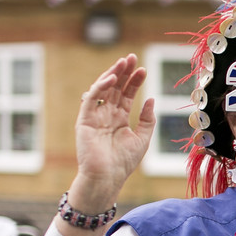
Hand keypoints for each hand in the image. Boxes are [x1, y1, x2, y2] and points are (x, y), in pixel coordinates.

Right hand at [69, 54, 153, 213]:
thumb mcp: (142, 138)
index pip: (126, 94)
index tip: (144, 70)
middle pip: (114, 87)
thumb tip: (150, 99)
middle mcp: (106, 114)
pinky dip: (100, 87)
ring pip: (102, 89)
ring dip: (112, 74)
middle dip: (123, 72)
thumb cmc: (123, 162)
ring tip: (124, 62)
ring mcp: (95, 116)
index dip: (134, 81)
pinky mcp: (84, 120)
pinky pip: (91, 99)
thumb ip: (147, 119)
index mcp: (119, 118)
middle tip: (132, 58)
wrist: (107, 178)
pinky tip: (112, 78)